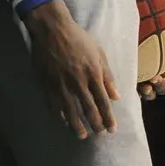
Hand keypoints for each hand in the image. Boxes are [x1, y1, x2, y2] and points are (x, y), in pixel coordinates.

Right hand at [25, 0, 118, 139]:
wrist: (52, 30)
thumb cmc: (78, 39)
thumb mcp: (99, 53)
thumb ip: (107, 76)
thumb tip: (116, 96)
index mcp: (93, 74)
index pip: (103, 102)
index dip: (108, 117)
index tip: (111, 129)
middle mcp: (79, 82)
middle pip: (89, 109)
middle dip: (95, 124)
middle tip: (99, 134)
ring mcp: (62, 85)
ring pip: (71, 111)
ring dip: (78, 125)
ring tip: (82, 135)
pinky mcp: (48, 84)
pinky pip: (54, 105)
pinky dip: (60, 115)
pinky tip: (64, 122)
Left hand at [138, 60, 164, 109]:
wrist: (149, 29)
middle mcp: (162, 76)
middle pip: (162, 88)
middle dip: (160, 85)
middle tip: (156, 78)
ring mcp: (147, 77)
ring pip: (149, 91)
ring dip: (148, 91)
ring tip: (145, 85)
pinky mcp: (135, 75)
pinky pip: (135, 86)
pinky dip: (135, 88)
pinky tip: (133, 87)